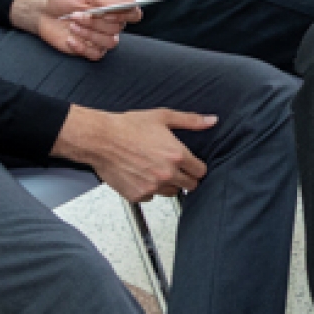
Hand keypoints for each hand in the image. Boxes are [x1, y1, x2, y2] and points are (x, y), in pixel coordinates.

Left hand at [22, 0, 140, 59]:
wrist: (43, 11)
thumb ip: (109, 0)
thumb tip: (130, 2)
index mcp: (112, 8)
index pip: (133, 14)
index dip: (127, 15)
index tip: (111, 11)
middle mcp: (109, 24)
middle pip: (117, 29)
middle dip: (95, 21)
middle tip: (78, 14)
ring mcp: (99, 37)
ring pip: (109, 42)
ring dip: (89, 34)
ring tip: (73, 25)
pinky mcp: (88, 49)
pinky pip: (96, 54)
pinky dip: (82, 47)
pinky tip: (71, 38)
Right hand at [54, 105, 214, 201]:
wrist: (101, 140)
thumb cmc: (128, 127)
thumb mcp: (163, 117)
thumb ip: (190, 121)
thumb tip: (211, 120)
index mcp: (177, 156)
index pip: (201, 172)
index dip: (197, 167)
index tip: (192, 165)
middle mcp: (167, 174)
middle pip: (190, 186)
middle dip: (186, 177)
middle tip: (175, 168)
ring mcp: (152, 186)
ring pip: (171, 192)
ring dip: (169, 184)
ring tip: (156, 169)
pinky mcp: (137, 194)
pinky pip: (151, 197)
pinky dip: (149, 189)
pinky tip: (142, 175)